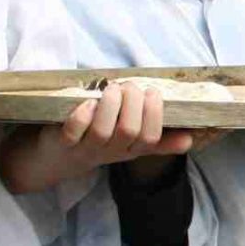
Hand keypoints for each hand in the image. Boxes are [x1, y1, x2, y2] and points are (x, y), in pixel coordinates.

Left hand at [1, 80, 196, 193]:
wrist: (55, 158)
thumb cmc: (97, 143)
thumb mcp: (129, 145)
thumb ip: (158, 142)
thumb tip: (189, 139)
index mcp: (130, 150)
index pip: (150, 138)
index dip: (155, 114)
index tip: (152, 93)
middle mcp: (111, 152)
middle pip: (130, 131)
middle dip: (133, 104)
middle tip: (130, 86)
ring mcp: (87, 148)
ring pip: (104, 131)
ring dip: (110, 104)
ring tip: (112, 88)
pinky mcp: (63, 142)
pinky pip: (74, 131)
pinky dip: (82, 115)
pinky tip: (88, 102)